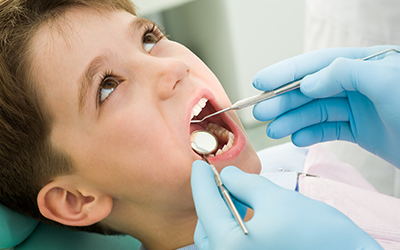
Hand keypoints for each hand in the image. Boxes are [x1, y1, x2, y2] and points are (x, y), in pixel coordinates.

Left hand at [191, 160, 381, 249]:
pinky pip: (232, 245)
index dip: (201, 181)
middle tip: (220, 178)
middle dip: (212, 199)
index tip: (199, 165)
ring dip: (223, 213)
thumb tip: (228, 175)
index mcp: (229, 246)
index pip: (205, 207)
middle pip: (207, 226)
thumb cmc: (318, 235)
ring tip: (238, 193)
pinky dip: (234, 226)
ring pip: (218, 237)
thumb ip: (245, 184)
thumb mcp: (276, 199)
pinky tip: (247, 212)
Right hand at [252, 45, 399, 166]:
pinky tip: (298, 138)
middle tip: (260, 111)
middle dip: (284, 100)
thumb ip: (344, 72)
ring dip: (293, 120)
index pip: (317, 63)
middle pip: (312, 89)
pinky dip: (311, 134)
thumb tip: (309, 81)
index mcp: (364, 64)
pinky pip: (329, 129)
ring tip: (274, 130)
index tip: (261, 81)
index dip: (286, 72)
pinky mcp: (360, 130)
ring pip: (317, 111)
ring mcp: (358, 107)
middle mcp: (358, 84)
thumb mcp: (385, 80)